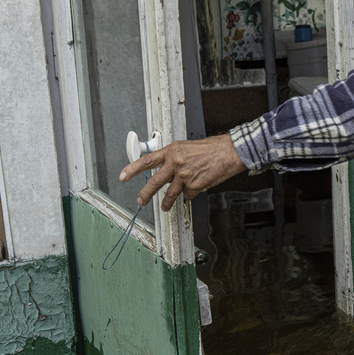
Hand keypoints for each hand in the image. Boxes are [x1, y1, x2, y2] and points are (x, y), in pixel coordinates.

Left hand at [118, 133, 244, 211]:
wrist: (229, 152)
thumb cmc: (212, 148)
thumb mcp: (187, 147)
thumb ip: (174, 157)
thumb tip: (166, 168)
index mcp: (172, 151)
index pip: (147, 161)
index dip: (133, 169)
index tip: (124, 175)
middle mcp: (176, 163)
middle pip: (154, 182)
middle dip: (145, 194)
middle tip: (140, 200)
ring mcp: (185, 176)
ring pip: (170, 194)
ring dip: (166, 202)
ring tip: (164, 206)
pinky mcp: (195, 185)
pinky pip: (188, 194)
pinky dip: (190, 194)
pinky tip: (195, 187)